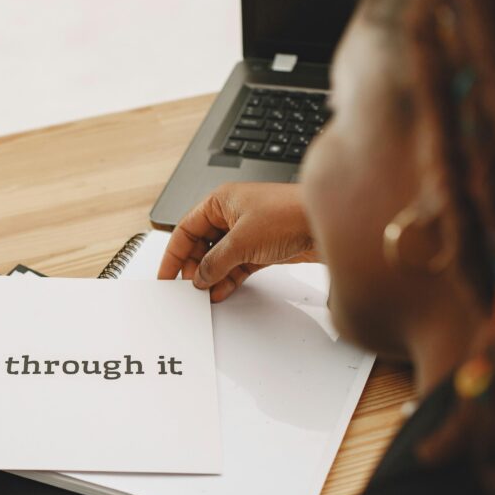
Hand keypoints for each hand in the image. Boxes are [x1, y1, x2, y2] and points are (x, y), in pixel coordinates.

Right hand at [158, 183, 317, 301]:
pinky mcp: (262, 248)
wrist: (327, 223)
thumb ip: (215, 261)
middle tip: (190, 287)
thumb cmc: (290, 213)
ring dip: (212, 275)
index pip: (186, 230)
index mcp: (220, 202)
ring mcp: (247, 232)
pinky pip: (236, 265)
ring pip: (219, 257)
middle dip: (195, 267)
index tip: (166, 275)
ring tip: (206, 293)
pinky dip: (229, 278)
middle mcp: (231, 215)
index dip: (174, 254)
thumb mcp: (241, 241)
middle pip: (201, 245)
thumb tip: (200, 276)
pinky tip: (222, 291)